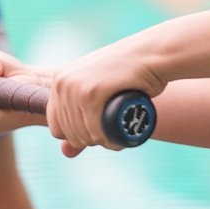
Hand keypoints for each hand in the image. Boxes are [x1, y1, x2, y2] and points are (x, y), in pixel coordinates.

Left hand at [47, 39, 166, 154]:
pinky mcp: (91, 93)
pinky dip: (108, 140)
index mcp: (60, 81)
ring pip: (82, 135)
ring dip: (103, 142)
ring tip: (120, 135)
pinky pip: (93, 130)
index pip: (56, 127)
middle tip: (115, 134)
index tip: (98, 131)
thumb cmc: (130, 75)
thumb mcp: (98, 95)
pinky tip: (120, 138)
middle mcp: (62, 83)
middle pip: (70, 134)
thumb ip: (79, 121)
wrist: (153, 54)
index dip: (77, 136)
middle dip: (93, 141)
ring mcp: (75, 87)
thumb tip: (66, 154)